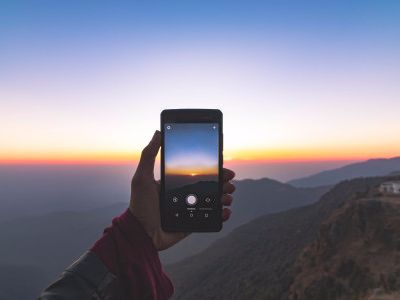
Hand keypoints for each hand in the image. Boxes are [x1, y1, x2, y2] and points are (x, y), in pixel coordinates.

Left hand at [129, 130, 235, 250]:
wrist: (141, 234)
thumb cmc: (139, 205)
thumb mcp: (142, 177)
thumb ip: (149, 155)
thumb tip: (158, 132)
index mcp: (176, 182)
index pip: (198, 172)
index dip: (213, 169)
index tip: (223, 166)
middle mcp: (185, 194)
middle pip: (210, 186)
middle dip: (223, 183)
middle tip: (229, 183)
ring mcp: (190, 209)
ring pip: (214, 201)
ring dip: (225, 197)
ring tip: (228, 197)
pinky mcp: (193, 223)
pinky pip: (211, 218)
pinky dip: (222, 215)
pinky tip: (226, 212)